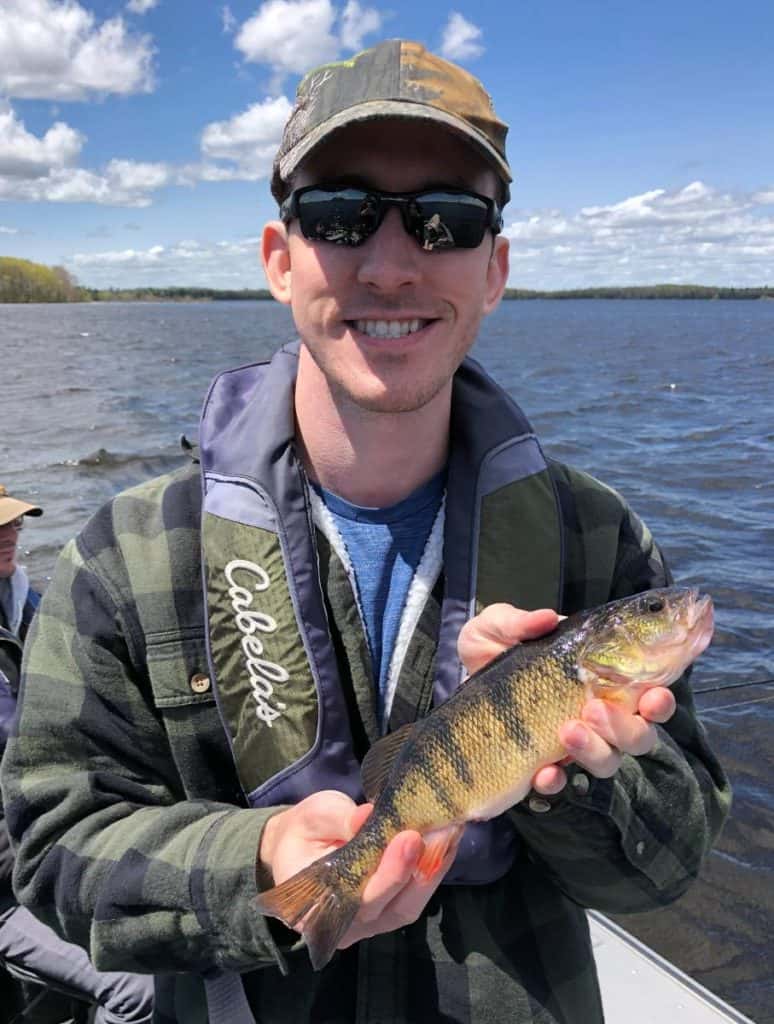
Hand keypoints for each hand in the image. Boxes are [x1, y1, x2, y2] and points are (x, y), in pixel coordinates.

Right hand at [259, 790, 459, 948]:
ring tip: (451, 831)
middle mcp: (346, 924)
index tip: (410, 837)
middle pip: (392, 906)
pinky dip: (434, 869)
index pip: (360, 898)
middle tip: (443, 831)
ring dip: (434, 869)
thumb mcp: (314, 816)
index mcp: (317, 905)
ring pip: (409, 904)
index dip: (390, 872)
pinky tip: (447, 841)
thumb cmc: (305, 830)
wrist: (302, 843)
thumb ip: (339, 820)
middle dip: (421, 869)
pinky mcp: (389, 909)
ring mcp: (371, 922)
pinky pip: (414, 895)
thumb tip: (367, 816)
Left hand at [456, 603, 676, 795]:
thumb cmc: (490, 650)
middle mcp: (596, 714)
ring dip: (595, 750)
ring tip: (567, 730)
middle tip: (594, 709)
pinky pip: (559, 783)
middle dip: (627, 727)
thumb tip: (547, 618)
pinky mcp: (542, 767)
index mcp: (597, 677)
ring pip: (608, 761)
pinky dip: (555, 779)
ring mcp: (571, 744)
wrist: (458, 683)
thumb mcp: (495, 626)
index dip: (659, 698)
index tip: (654, 695)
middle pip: (638, 735)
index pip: (646, 690)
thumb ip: (518, 622)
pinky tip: (542, 771)